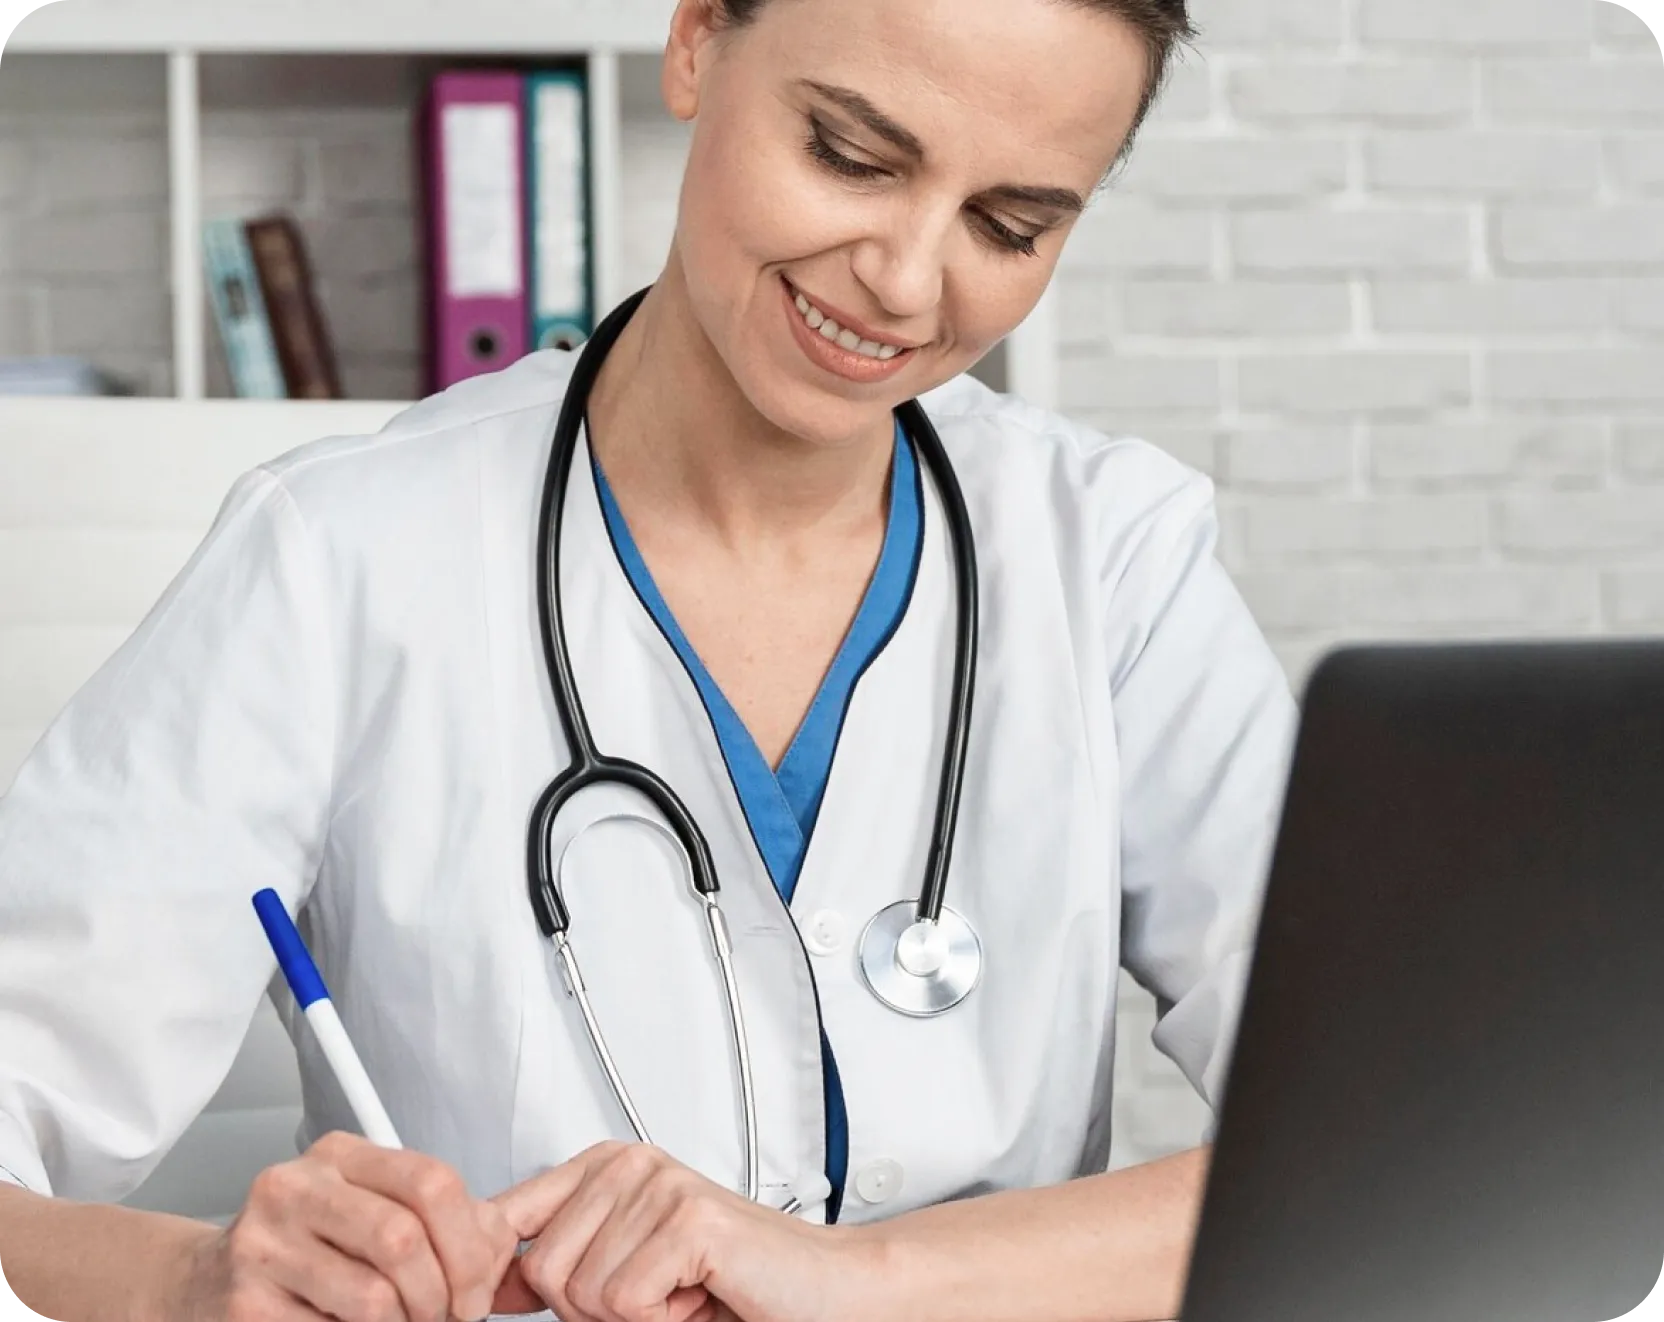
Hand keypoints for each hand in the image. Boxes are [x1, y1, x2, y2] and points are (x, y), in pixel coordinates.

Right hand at [163, 1130, 522, 1321]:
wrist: (205, 1286)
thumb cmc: (308, 1251)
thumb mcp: (374, 1213)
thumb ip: (443, 1221)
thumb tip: (496, 1248)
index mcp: (339, 1156)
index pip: (432, 1183)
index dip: (470, 1246)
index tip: (476, 1291)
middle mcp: (295, 1188)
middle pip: (405, 1239)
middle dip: (440, 1295)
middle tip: (443, 1318)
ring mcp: (263, 1245)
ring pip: (375, 1297)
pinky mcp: (245, 1304)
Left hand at [488, 1142, 882, 1321]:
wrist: (823, 1290)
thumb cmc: (731, 1284)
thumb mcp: (624, 1269)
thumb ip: (559, 1261)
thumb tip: (481, 1282)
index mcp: (604, 1166)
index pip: (506, 1218)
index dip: (503, 1279)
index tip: (514, 1304)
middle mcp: (627, 1163)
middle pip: (539, 1268)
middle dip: (588, 1310)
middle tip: (653, 1297)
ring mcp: (658, 1185)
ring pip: (580, 1291)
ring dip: (632, 1317)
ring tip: (681, 1292)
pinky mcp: (687, 1218)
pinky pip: (623, 1301)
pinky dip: (660, 1321)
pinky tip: (698, 1294)